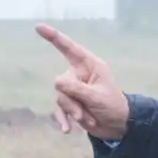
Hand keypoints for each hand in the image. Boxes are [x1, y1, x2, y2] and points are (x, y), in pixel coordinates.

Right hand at [35, 23, 128, 139]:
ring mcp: (74, 90)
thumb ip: (76, 89)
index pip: (69, 48)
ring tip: (87, 120)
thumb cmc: (113, 106)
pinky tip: (68, 130)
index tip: (38, 27)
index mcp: (90, 65)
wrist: (118, 126)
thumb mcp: (96, 97)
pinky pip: (60, 110)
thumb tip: (55, 82)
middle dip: (71, 101)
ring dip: (72, 111)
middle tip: (83, 113)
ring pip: (60, 97)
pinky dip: (64, 120)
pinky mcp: (71, 104)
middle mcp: (79, 75)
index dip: (53, 37)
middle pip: (61, 83)